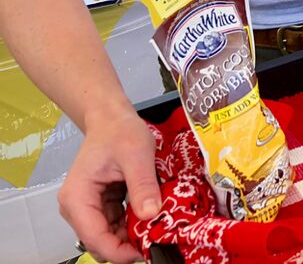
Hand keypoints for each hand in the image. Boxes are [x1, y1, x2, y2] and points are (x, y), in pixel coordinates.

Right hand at [58, 110, 160, 263]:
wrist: (112, 119)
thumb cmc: (119, 131)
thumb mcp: (137, 155)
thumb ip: (143, 185)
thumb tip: (150, 214)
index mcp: (77, 197)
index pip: (95, 238)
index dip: (119, 252)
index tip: (145, 252)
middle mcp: (77, 207)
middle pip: (101, 241)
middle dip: (127, 245)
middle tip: (156, 239)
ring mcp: (89, 207)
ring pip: (110, 235)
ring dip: (132, 235)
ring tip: (157, 226)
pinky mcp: (101, 205)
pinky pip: (117, 224)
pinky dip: (132, 223)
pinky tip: (149, 215)